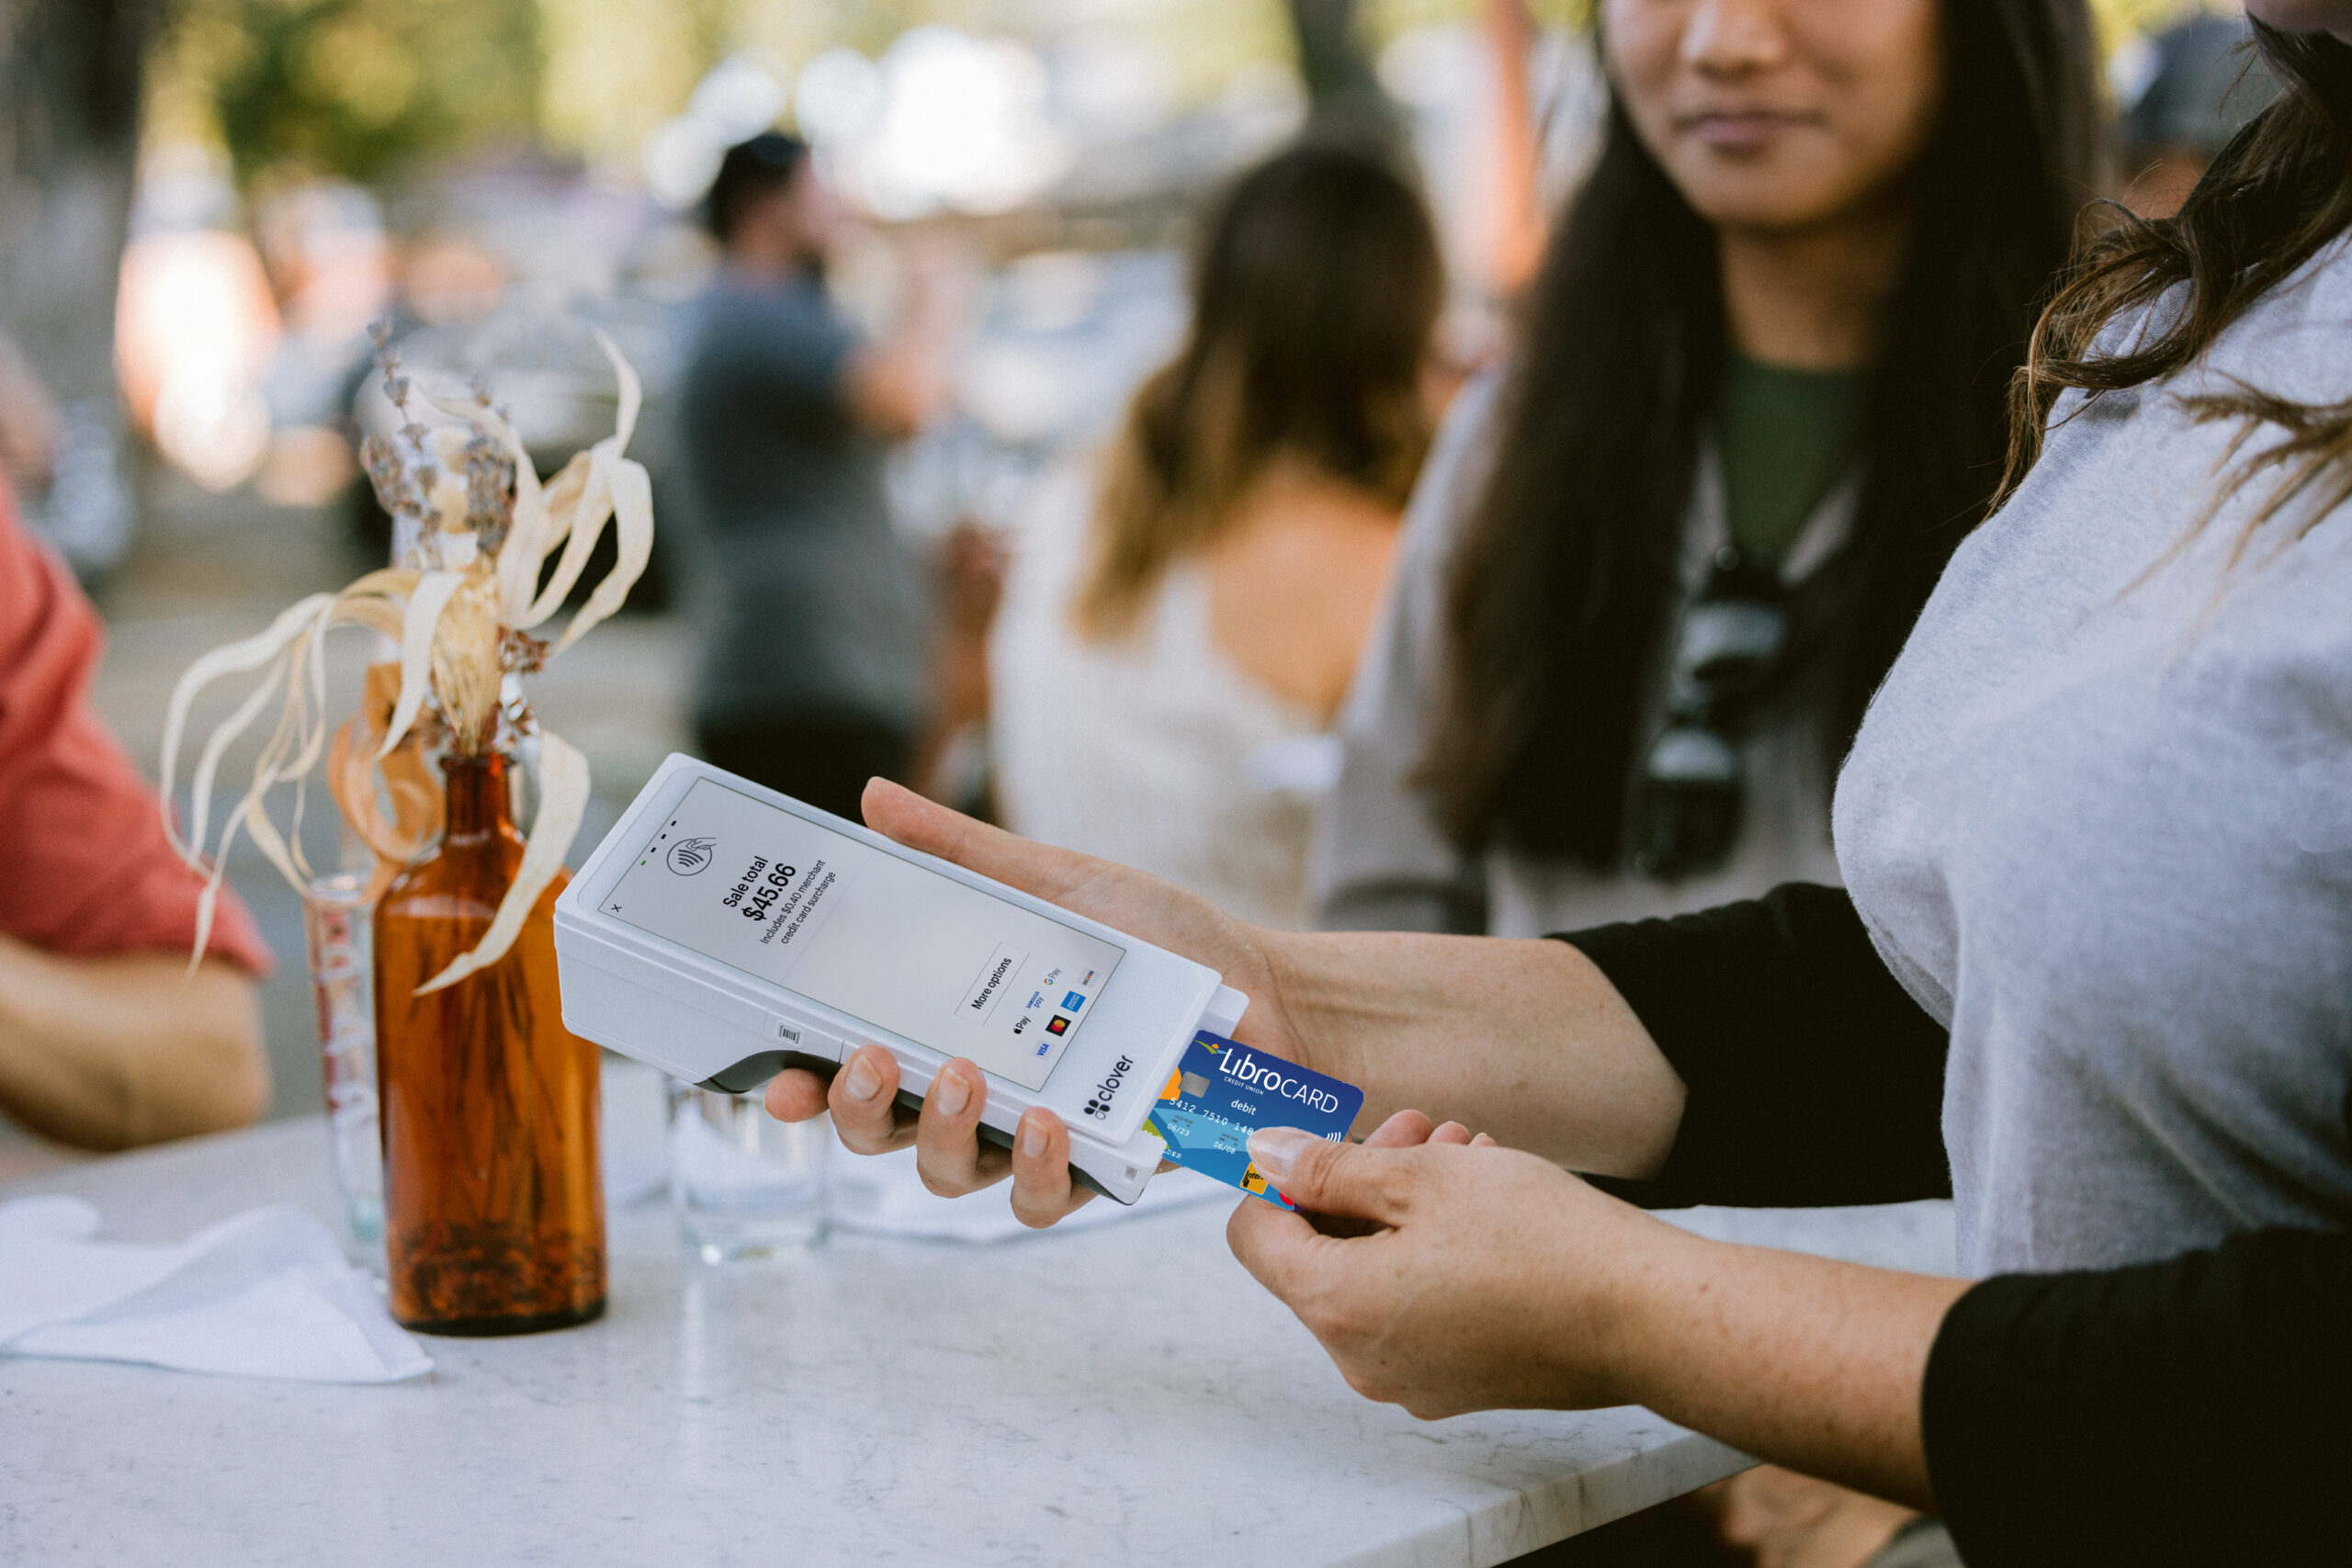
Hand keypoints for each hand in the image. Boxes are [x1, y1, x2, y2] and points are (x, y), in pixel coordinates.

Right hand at [766, 778, 1309, 1226]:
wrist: (1265, 992)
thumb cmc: (1161, 941)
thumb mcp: (1056, 882)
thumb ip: (962, 853)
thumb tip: (872, 798)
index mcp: (954, 1025)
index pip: (854, 1062)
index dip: (801, 1080)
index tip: (771, 1076)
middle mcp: (980, 1091)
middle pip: (879, 1130)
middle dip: (852, 1106)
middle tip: (864, 1057)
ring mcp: (1031, 1138)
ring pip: (946, 1173)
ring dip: (936, 1136)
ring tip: (959, 1078)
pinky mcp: (1093, 1172)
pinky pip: (1040, 1197)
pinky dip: (1033, 1168)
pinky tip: (1045, 1126)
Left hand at [1226, 1113, 1965, 1507]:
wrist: (1645, 1315)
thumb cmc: (1545, 1246)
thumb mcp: (1422, 1177)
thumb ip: (1330, 1168)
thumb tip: (1266, 1158)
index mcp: (1336, 1306)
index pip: (1256, 1236)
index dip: (1281, 1178)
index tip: (1321, 1141)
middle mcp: (1362, 1358)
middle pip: (1321, 1255)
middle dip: (1361, 1181)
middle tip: (1414, 1130)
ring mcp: (1413, 1379)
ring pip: (1377, 1273)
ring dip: (1408, 1207)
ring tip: (1467, 1154)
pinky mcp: (1461, 1381)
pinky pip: (1420, 1307)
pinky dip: (1437, 1252)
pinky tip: (1489, 1202)